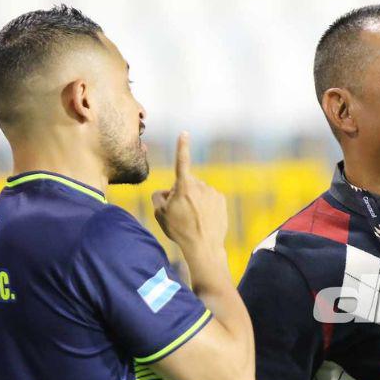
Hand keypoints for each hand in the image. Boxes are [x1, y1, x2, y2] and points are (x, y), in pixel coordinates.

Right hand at [151, 132, 227, 252]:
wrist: (204, 246)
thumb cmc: (179, 230)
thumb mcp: (160, 214)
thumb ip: (158, 197)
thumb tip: (166, 191)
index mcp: (184, 187)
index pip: (182, 162)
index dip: (182, 147)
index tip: (185, 133)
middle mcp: (200, 186)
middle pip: (186, 182)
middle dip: (181, 190)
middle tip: (179, 211)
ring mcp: (213, 192)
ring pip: (198, 190)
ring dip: (194, 198)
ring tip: (192, 217)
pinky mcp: (221, 200)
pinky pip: (209, 197)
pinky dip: (205, 204)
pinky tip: (203, 218)